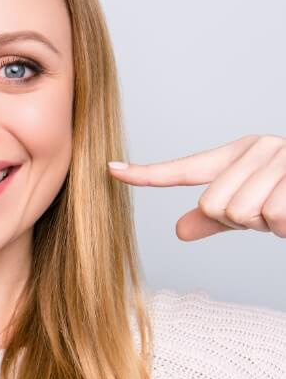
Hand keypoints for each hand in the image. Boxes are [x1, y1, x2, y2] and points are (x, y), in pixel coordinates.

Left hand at [107, 134, 285, 240]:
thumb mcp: (255, 211)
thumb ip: (217, 220)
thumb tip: (178, 230)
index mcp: (241, 156)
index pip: (185, 169)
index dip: (146, 173)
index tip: (109, 170)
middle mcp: (260, 148)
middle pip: (214, 205)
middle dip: (244, 221)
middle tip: (274, 212)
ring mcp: (283, 157)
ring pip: (242, 213)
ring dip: (270, 224)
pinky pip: (273, 216)